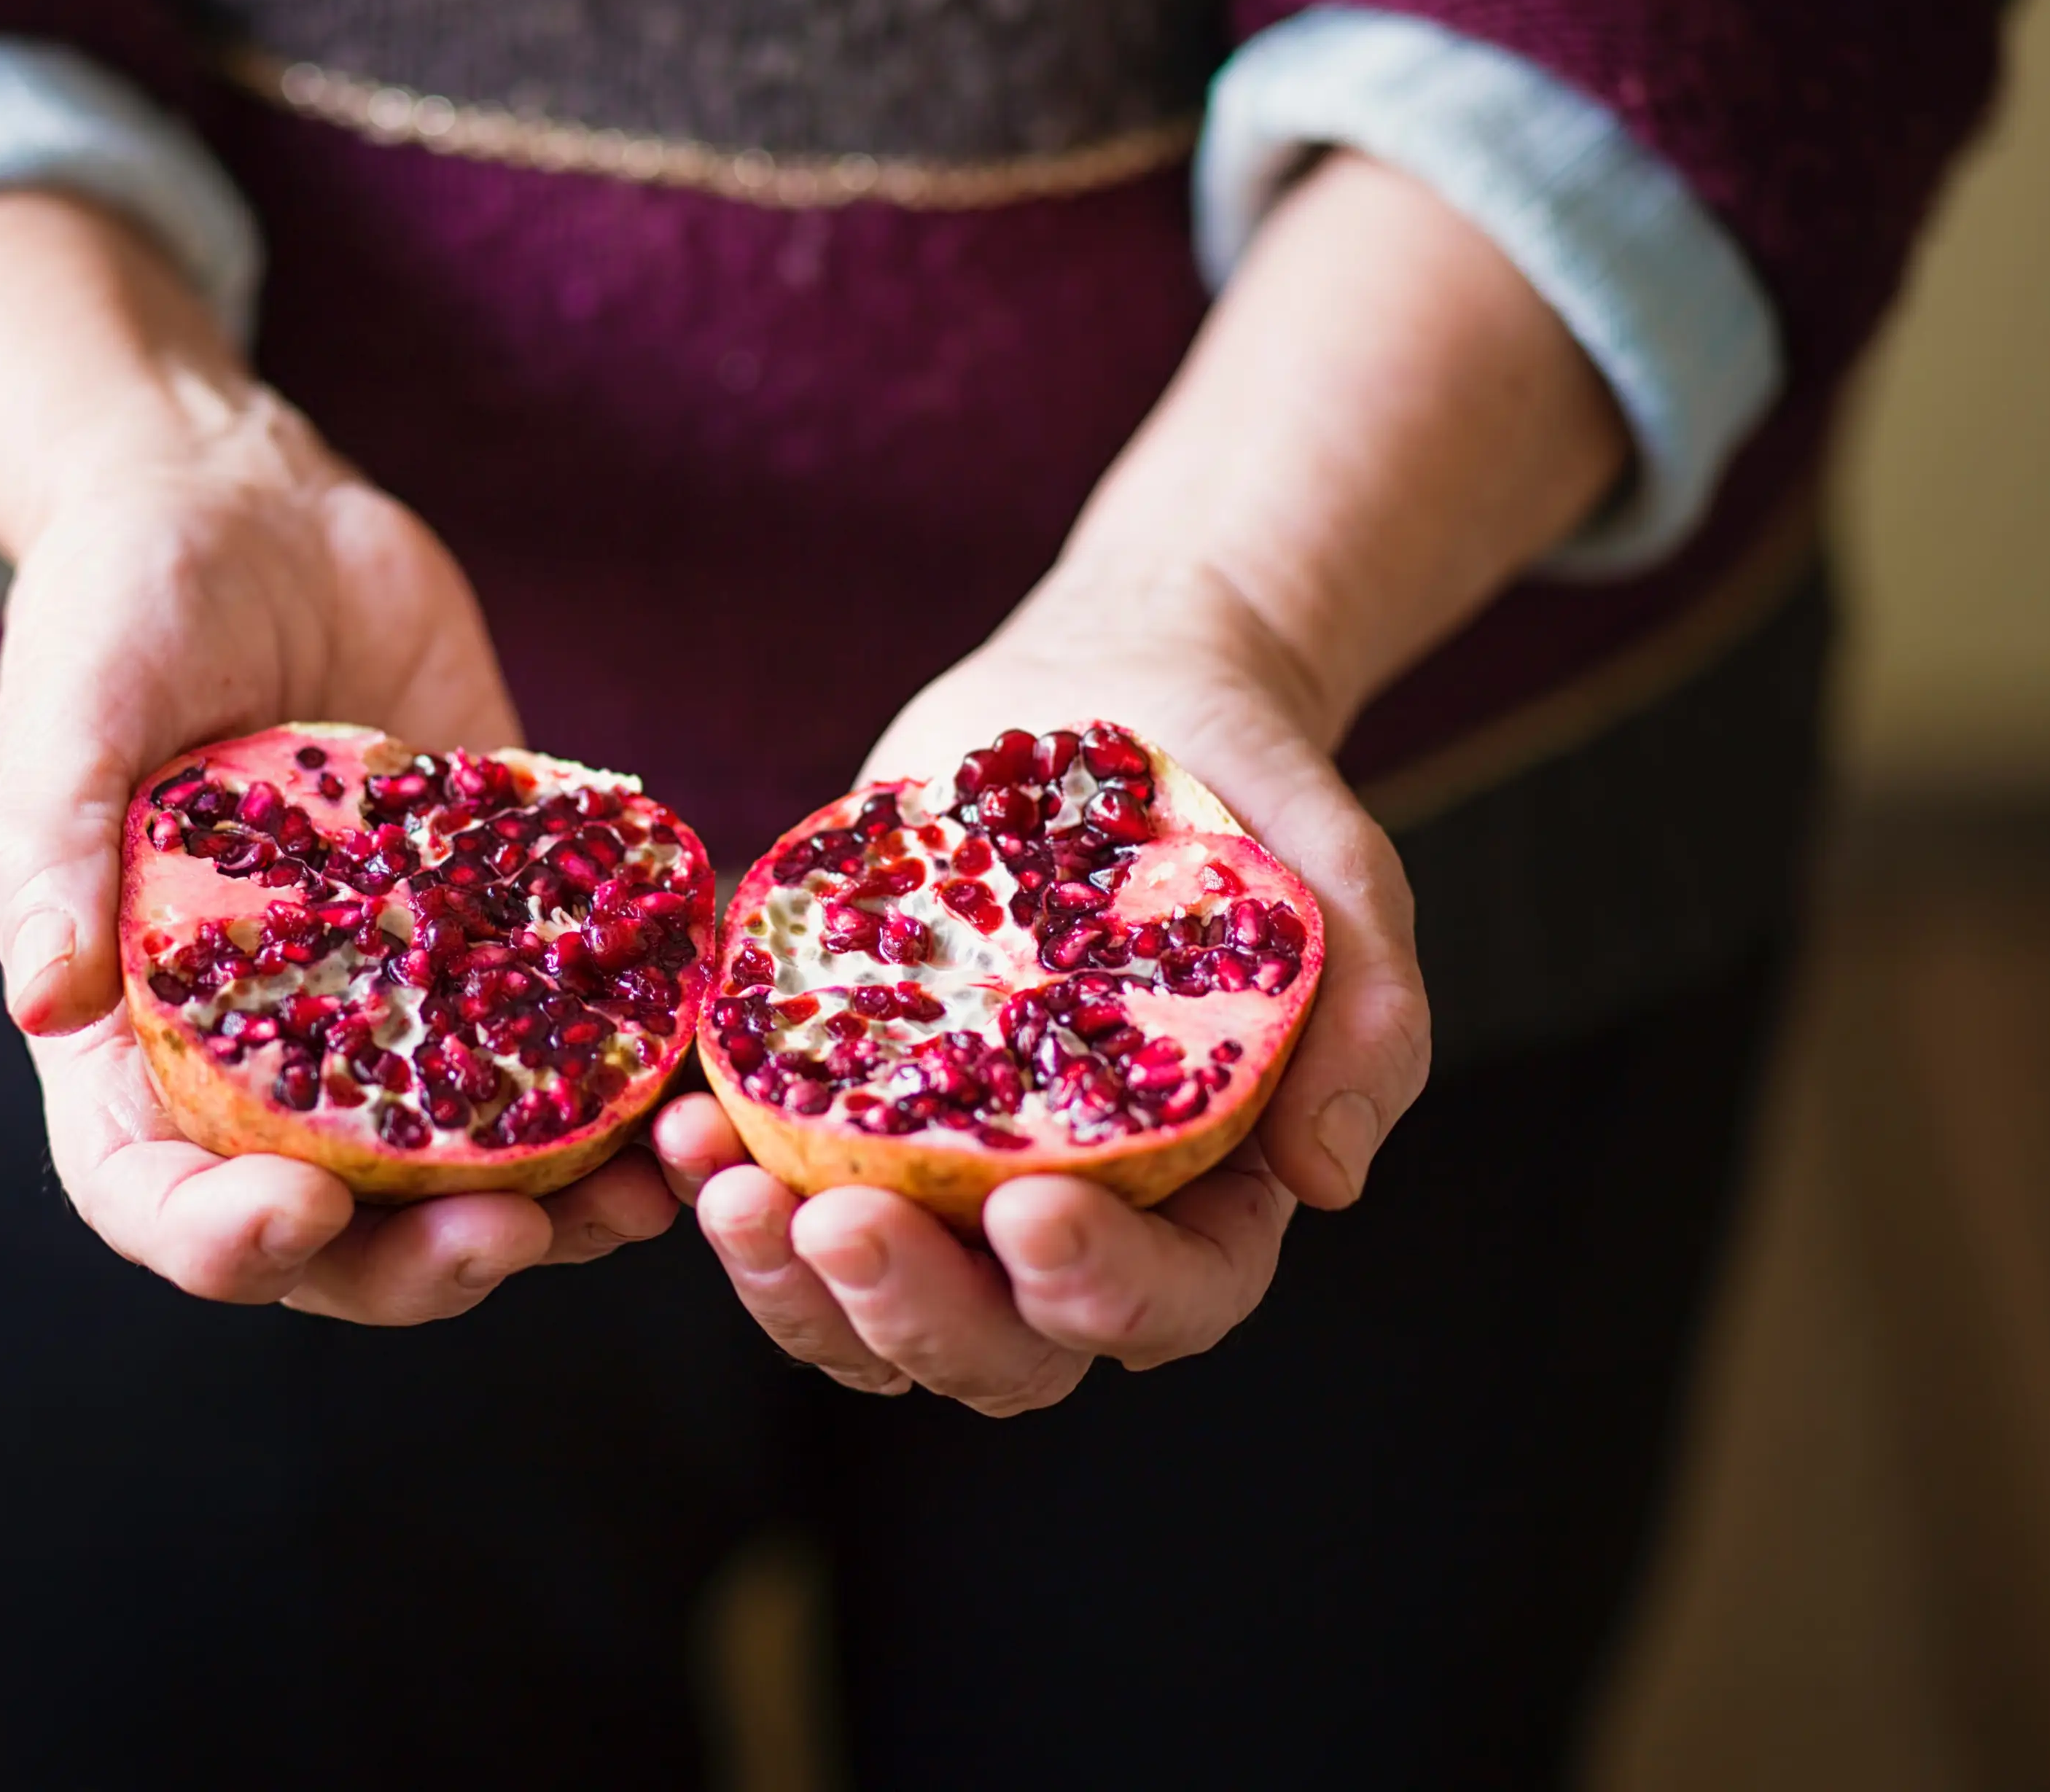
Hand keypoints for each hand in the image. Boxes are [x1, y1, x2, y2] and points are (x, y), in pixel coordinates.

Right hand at [0, 191, 678, 1313]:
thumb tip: (43, 1005)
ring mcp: (394, 1000)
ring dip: (560, 1204)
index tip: (303, 1219)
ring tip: (644, 1199)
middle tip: (508, 1241)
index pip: (156, 1191)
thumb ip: (55, 851)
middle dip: (420, 1257)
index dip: (221, 1240)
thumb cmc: (118, 608)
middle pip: (338, 1221)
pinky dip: (629, 1075)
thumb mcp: (66, 716)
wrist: (252, 510)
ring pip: (472, 1161)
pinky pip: (563, 1034)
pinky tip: (695, 1077)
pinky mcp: (493, 931)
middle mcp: (272, 1049)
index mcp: (135, 1032)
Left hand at [655, 152, 1624, 1411]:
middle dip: (906, 1307)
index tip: (1032, 1209)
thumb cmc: (1246, 803)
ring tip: (722, 1182)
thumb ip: (1367, 1021)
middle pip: (991, 1347)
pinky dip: (720, 1177)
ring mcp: (941, 1180)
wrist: (1116, 702)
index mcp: (1202, 1204)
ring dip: (783, 1275)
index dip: (1101, 1289)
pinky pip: (774, 1187)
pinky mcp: (842, 1107)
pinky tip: (682, 1119)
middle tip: (834, 1220)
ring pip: (857, 1307)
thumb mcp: (1338, 884)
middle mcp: (1065, 1223)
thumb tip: (1328, 1180)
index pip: (1164, 1304)